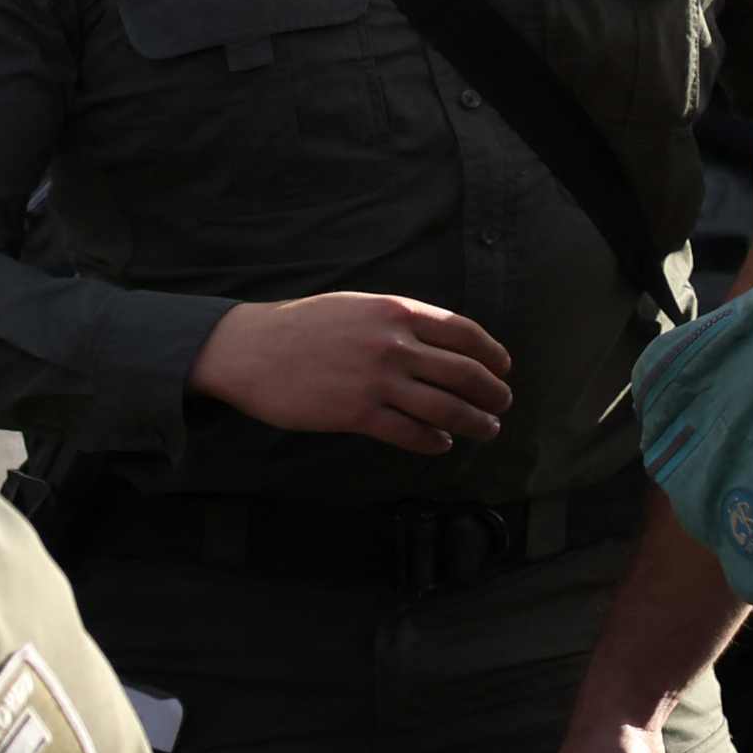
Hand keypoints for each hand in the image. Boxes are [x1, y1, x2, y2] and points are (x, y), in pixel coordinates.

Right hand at [189, 292, 516, 452]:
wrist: (249, 350)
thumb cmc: (299, 327)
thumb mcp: (356, 308)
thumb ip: (397, 321)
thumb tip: (436, 344)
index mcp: (397, 312)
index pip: (464, 334)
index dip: (492, 354)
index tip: (503, 368)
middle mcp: (394, 345)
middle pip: (464, 373)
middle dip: (492, 393)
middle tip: (502, 405)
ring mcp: (376, 381)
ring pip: (445, 408)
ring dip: (474, 422)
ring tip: (487, 430)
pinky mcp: (356, 414)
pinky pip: (409, 433)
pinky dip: (433, 442)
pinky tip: (441, 445)